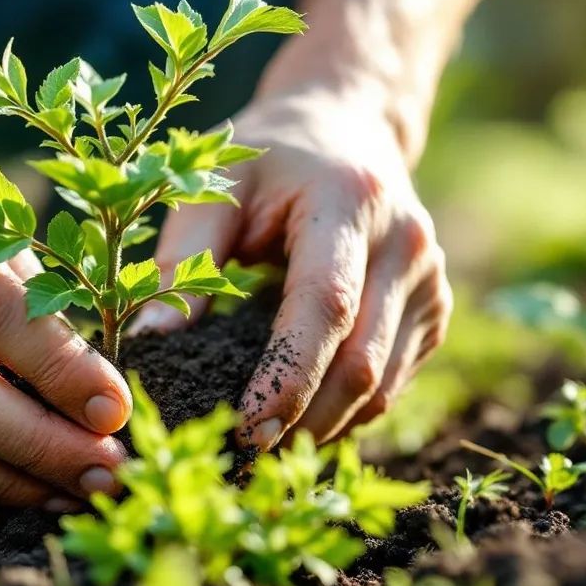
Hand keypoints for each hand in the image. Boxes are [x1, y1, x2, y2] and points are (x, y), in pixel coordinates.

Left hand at [134, 88, 451, 448]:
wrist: (347, 128)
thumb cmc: (268, 158)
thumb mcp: (216, 183)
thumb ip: (184, 258)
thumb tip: (150, 341)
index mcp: (351, 202)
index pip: (326, 305)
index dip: (288, 375)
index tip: (244, 429)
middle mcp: (407, 244)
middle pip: (361, 361)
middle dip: (302, 421)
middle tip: (240, 458)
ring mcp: (431, 281)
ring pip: (381, 387)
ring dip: (322, 429)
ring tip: (261, 453)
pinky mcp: (435, 312)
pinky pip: (391, 385)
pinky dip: (344, 415)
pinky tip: (296, 425)